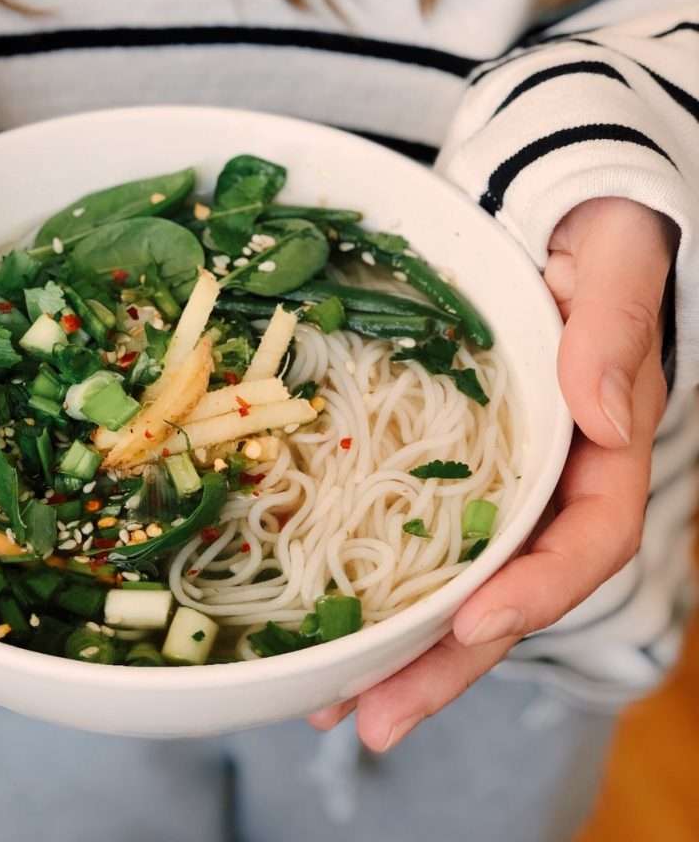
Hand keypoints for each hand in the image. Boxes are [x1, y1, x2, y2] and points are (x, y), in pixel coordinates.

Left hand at [310, 198, 677, 748]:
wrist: (548, 217)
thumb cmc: (593, 233)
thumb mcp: (615, 260)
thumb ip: (613, 328)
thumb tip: (600, 409)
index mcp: (604, 446)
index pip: (588, 539)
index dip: (537, 587)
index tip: (476, 620)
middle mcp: (551, 484)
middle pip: (508, 593)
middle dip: (447, 663)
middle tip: (374, 720)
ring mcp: (497, 486)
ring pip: (455, 587)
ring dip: (398, 654)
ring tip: (329, 706)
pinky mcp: (446, 474)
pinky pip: (414, 545)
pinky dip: (372, 593)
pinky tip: (321, 634)